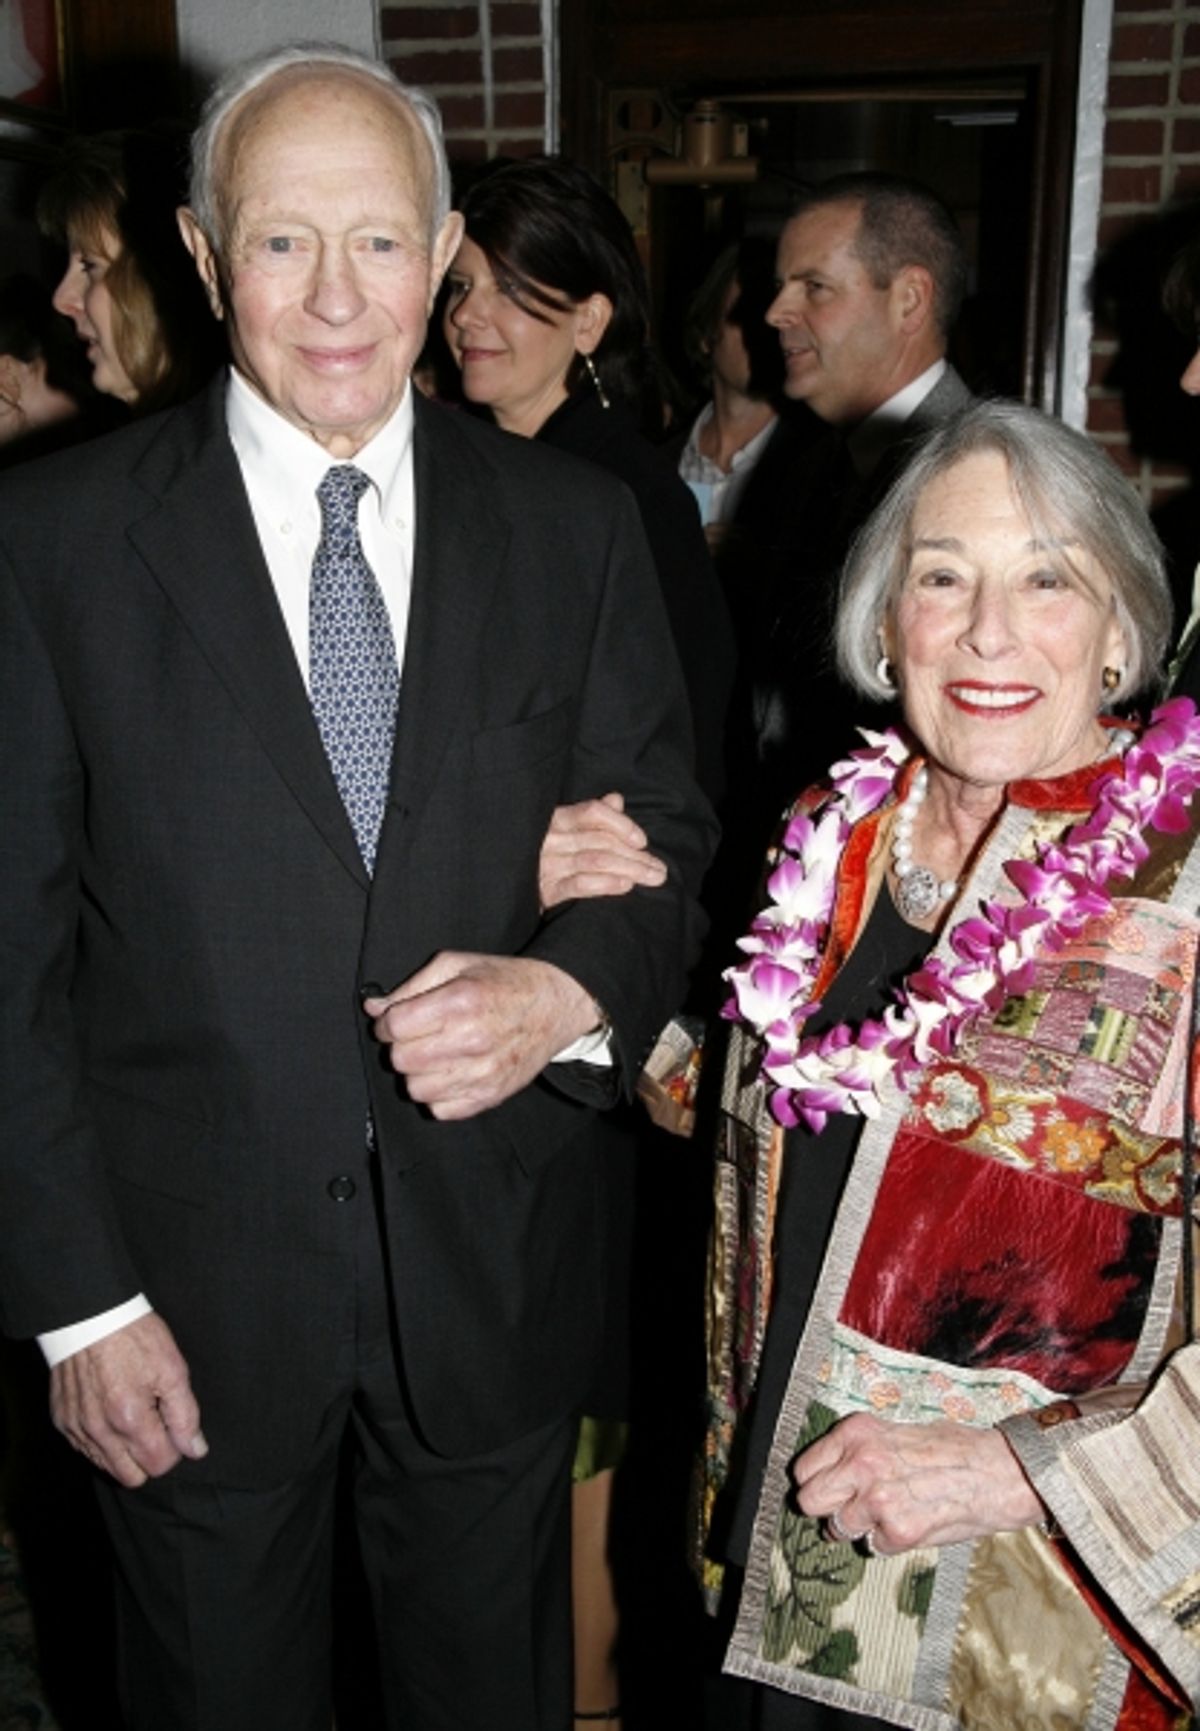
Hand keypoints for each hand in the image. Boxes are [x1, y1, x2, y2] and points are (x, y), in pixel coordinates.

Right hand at [50, 1312, 206, 1488]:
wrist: (91, 1315)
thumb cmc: (135, 1338)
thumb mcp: (172, 1369)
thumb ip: (185, 1416)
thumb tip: (195, 1450)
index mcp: (130, 1419)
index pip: (159, 1465)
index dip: (174, 1448)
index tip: (173, 1424)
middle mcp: (99, 1431)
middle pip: (131, 1477)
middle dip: (149, 1457)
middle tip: (155, 1423)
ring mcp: (77, 1428)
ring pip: (107, 1466)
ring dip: (124, 1450)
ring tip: (132, 1413)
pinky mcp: (62, 1420)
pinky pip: (85, 1449)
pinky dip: (101, 1439)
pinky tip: (110, 1411)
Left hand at [365, 952, 599, 1120]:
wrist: (554, 1005)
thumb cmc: (505, 982)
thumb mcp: (457, 964)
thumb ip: (411, 985)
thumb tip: (373, 1007)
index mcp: (459, 1002)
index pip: (394, 1026)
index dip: (387, 1022)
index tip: (397, 1019)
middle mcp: (470, 1040)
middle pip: (401, 1059)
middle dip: (402, 1046)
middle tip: (418, 1036)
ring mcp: (482, 1072)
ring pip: (415, 1089)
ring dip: (418, 1073)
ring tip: (434, 1055)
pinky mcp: (491, 1095)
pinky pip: (440, 1111)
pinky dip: (438, 1095)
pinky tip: (450, 1073)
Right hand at [538, 791, 666, 910]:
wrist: (512, 885)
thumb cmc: (547, 853)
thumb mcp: (567, 830)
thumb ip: (593, 816)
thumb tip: (616, 799)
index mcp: (556, 818)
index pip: (592, 812)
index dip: (621, 824)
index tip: (643, 841)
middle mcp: (550, 838)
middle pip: (601, 840)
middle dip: (635, 855)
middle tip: (660, 869)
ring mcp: (546, 864)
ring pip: (596, 861)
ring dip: (630, 869)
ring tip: (653, 878)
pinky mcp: (545, 890)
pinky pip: (579, 885)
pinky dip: (605, 884)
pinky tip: (626, 886)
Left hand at [792, 1412, 1043, 1555]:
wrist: (998, 1470)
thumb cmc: (954, 1450)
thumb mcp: (897, 1432)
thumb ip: (860, 1451)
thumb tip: (830, 1474)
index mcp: (857, 1432)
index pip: (804, 1468)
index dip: (817, 1482)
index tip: (830, 1489)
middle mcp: (861, 1462)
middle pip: (808, 1500)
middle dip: (826, 1508)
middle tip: (847, 1509)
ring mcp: (877, 1498)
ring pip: (838, 1528)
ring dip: (858, 1528)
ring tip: (887, 1515)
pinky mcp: (897, 1530)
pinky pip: (872, 1547)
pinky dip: (887, 1542)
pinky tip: (910, 1523)